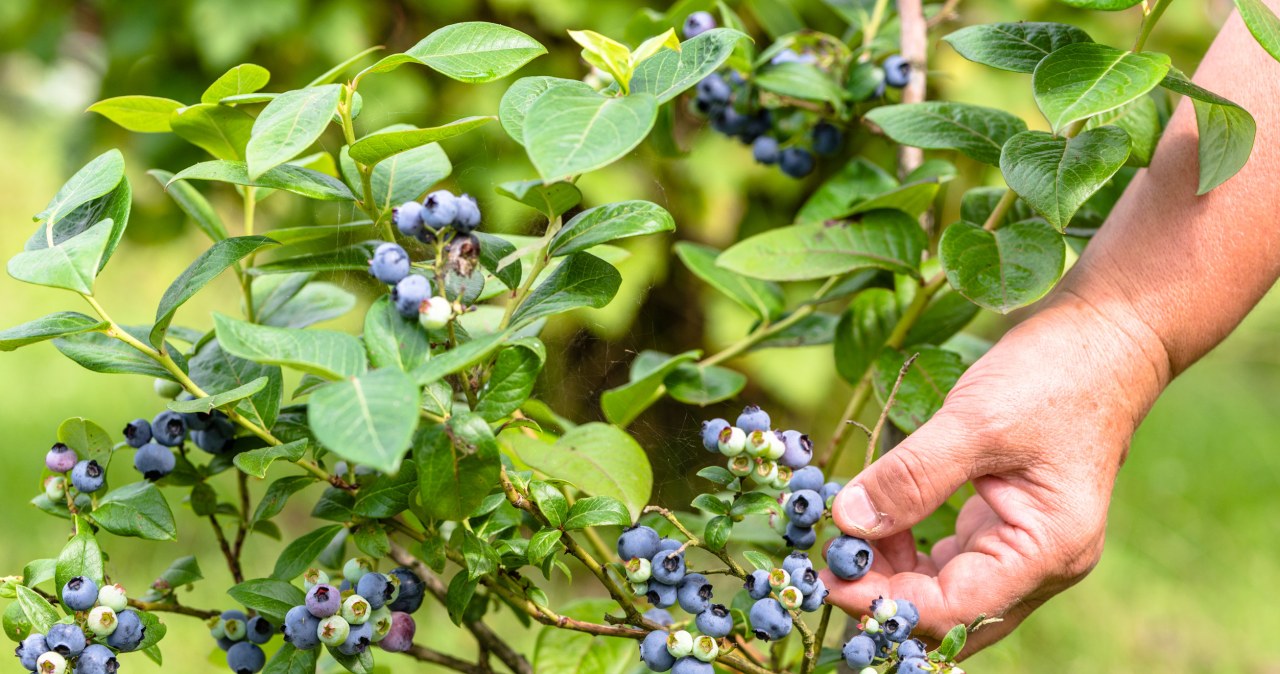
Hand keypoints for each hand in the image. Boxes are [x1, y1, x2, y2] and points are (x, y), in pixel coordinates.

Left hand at [820, 291, 1169, 654]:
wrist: (1107, 338)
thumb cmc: (1055, 375)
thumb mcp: (975, 421)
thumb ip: (912, 476)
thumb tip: (848, 521)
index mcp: (1048, 550)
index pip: (954, 610)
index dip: (884, 601)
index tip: (826, 576)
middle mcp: (1043, 563)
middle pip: (952, 614)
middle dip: (885, 598)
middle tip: (823, 566)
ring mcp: (1027, 546)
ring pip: (948, 591)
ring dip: (893, 576)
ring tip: (841, 542)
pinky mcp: (1008, 525)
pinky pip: (952, 561)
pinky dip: (909, 553)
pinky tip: (876, 525)